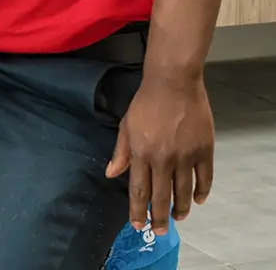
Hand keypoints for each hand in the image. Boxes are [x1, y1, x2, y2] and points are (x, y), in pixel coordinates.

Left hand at [106, 74, 214, 233]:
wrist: (173, 84)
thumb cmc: (145, 104)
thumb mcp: (126, 127)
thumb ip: (121, 153)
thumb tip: (111, 174)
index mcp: (141, 154)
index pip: (138, 190)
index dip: (137, 210)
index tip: (137, 224)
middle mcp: (163, 159)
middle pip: (161, 196)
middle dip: (159, 217)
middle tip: (160, 231)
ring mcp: (185, 156)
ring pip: (183, 191)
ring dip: (180, 208)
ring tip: (178, 218)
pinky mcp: (203, 150)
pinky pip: (204, 178)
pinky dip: (201, 191)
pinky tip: (197, 200)